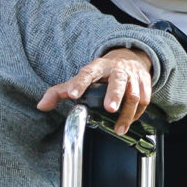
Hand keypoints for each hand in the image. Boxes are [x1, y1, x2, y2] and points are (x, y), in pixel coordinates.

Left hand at [39, 46, 154, 133]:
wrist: (128, 58)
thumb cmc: (101, 73)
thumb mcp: (81, 79)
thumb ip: (60, 92)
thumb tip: (41, 105)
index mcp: (98, 67)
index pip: (87, 73)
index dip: (79, 84)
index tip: (72, 95)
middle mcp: (117, 69)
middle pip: (118, 80)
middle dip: (114, 94)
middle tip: (109, 109)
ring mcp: (133, 76)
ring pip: (134, 93)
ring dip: (127, 112)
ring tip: (119, 128)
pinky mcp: (145, 83)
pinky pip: (145, 99)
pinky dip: (138, 113)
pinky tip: (130, 121)